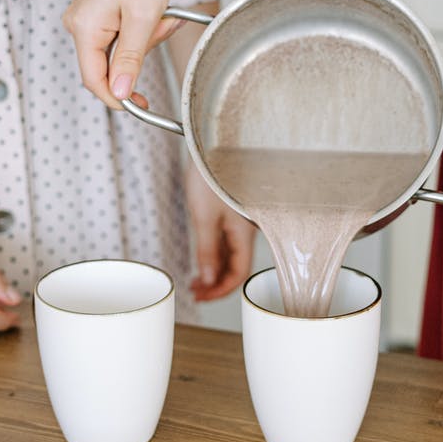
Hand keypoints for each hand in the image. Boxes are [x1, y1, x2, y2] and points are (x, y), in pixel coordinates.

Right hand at [63, 0, 183, 109]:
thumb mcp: (144, 17)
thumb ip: (131, 59)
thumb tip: (121, 94)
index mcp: (83, 27)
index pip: (94, 80)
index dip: (118, 98)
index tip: (143, 106)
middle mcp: (77, 24)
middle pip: (108, 66)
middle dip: (141, 56)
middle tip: (165, 27)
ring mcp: (86, 18)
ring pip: (117, 51)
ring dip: (146, 41)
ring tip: (163, 14)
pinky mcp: (96, 13)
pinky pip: (119, 36)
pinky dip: (141, 31)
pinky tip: (156, 11)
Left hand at [184, 162, 255, 300]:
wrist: (214, 144)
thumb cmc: (211, 174)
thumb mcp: (204, 217)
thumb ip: (207, 250)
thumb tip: (209, 278)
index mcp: (245, 232)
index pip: (238, 272)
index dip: (221, 290)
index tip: (202, 298)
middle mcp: (246, 229)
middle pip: (235, 266)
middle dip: (216, 284)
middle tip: (196, 293)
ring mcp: (238, 221)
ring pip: (230, 255)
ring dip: (213, 270)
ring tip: (195, 281)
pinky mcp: (230, 213)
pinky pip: (227, 242)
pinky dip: (214, 255)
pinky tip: (203, 262)